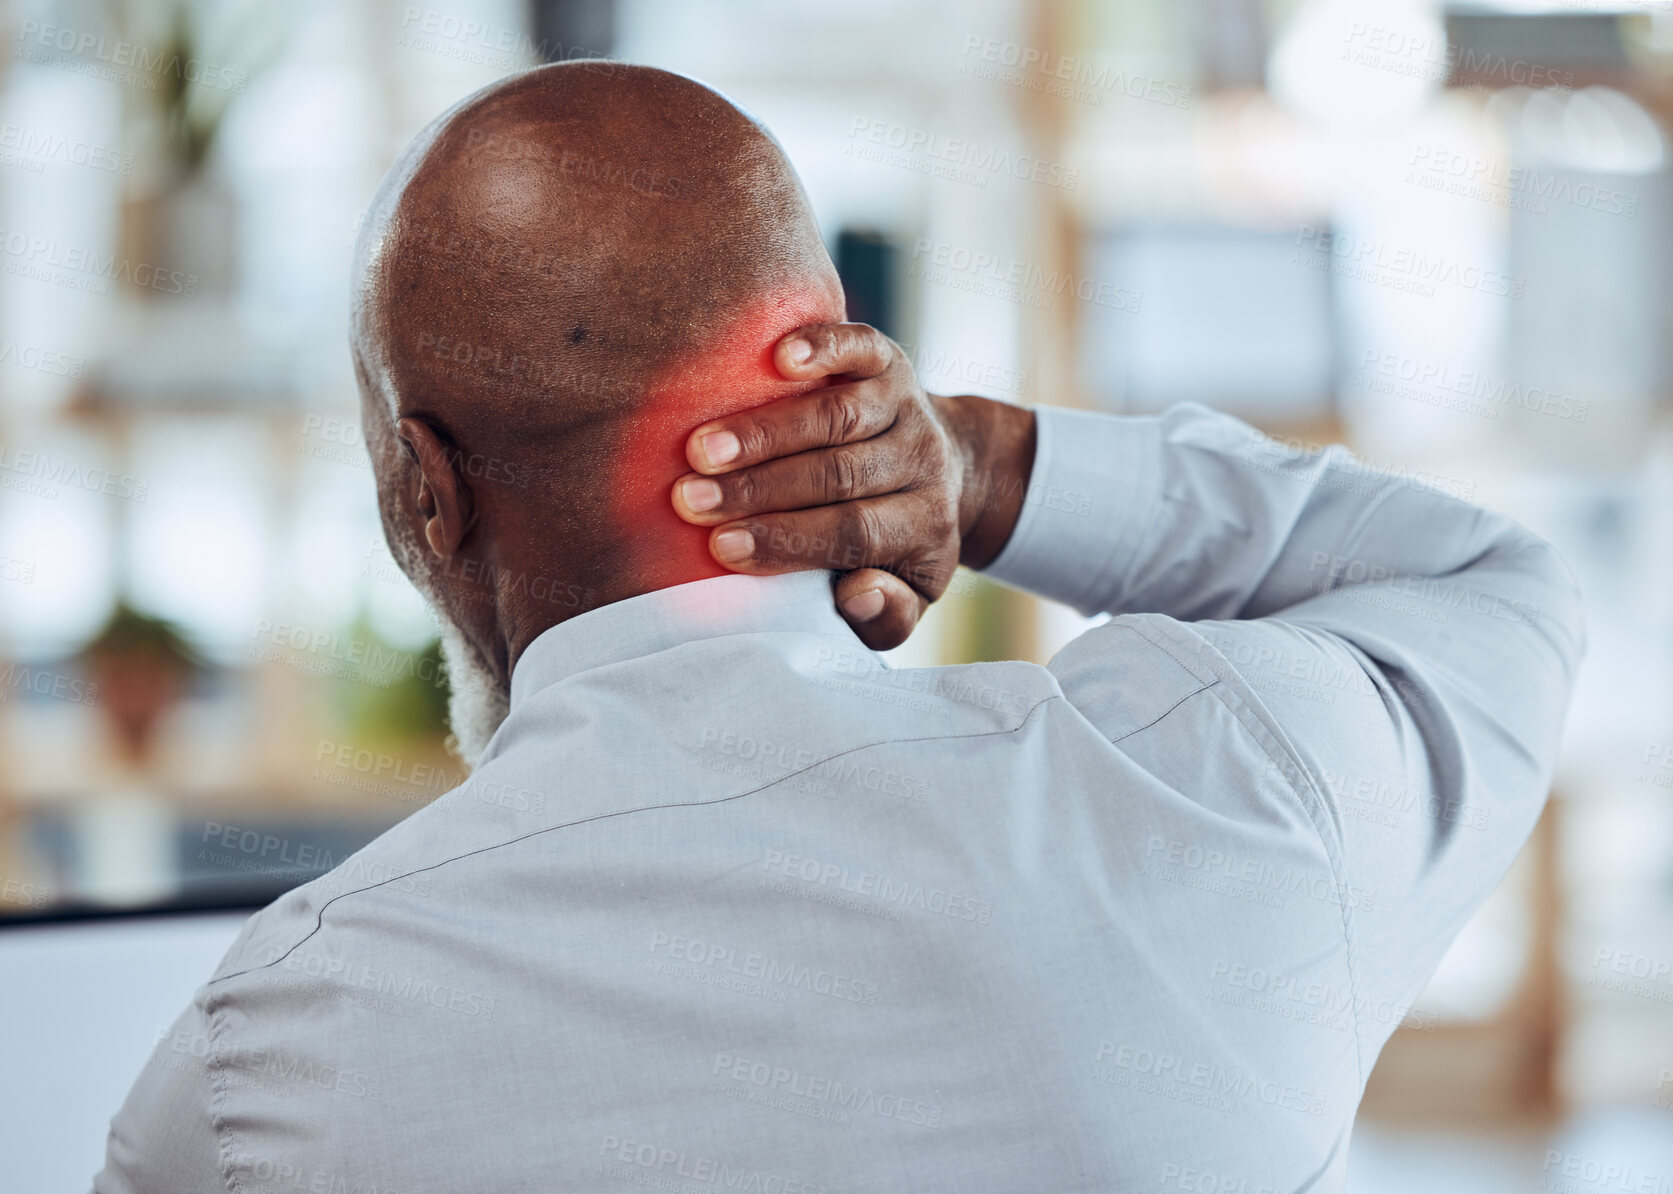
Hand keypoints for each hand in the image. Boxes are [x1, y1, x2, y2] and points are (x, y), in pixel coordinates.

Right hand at [670, 323, 1034, 649]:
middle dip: (761, 489)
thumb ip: (884, 616)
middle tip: (690, 500)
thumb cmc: (898, 545)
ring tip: (701, 448)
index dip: (788, 539)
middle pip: (841, 474)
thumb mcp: (906, 596)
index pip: (854, 533)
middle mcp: (923, 464)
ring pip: (838, 416)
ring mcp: (906, 407)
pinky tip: (778, 356)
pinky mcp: (889, 361)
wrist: (953, 468)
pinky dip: (824, 347)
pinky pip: (861, 347)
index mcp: (924, 529)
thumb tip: (857, 594)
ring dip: (766, 431)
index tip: (721, 548)